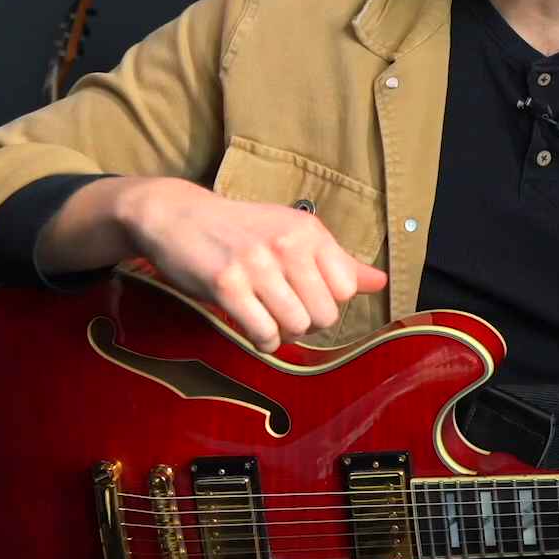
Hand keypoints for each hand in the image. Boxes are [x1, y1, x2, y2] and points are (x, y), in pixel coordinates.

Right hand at [117, 178, 388, 352]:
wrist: (178, 217)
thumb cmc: (241, 230)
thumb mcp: (292, 233)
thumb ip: (336, 260)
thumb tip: (380, 282)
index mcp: (309, 231)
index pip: (346, 288)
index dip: (329, 302)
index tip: (307, 297)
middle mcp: (287, 244)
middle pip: (324, 314)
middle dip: (307, 323)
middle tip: (286, 313)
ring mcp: (256, 264)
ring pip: (295, 326)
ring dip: (284, 334)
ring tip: (269, 319)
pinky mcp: (226, 285)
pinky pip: (263, 333)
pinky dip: (263, 341)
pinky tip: (254, 328)